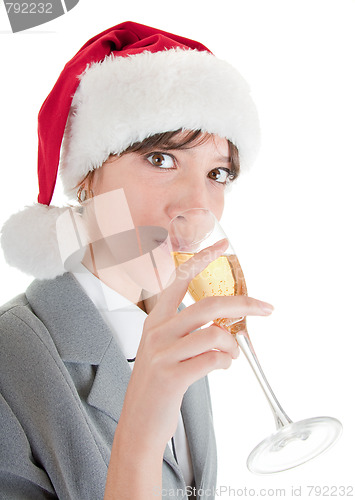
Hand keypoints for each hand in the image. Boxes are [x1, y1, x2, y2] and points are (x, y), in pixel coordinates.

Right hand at [117, 239, 273, 453]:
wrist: (139, 422)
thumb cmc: (158, 382)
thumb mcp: (164, 347)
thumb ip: (188, 329)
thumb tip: (226, 322)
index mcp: (156, 319)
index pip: (179, 278)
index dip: (202, 259)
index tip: (223, 244)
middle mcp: (157, 331)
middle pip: (209, 304)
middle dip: (244, 304)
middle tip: (266, 308)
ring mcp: (163, 353)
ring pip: (216, 334)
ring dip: (234, 346)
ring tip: (232, 356)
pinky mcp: (172, 376)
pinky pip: (214, 359)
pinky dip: (226, 362)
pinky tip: (222, 367)